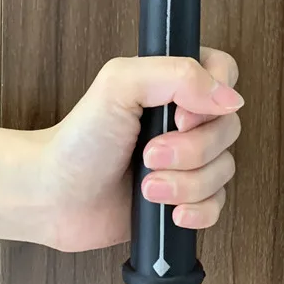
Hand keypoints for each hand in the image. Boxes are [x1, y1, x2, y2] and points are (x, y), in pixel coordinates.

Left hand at [28, 48, 242, 251]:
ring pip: (224, 169)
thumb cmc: (78, 140)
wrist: (55, 197)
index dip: (214, 96)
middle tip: (150, 154)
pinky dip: (198, 209)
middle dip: (192, 149)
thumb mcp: (119, 84)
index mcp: (172, 83)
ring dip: (186, 182)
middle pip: (228, 127)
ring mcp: (187, 159)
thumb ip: (177, 75)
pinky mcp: (185, 196)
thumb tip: (228, 97)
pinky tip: (171, 211)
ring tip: (147, 185)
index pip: (223, 72)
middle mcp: (184, 119)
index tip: (179, 115)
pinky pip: (218, 203)